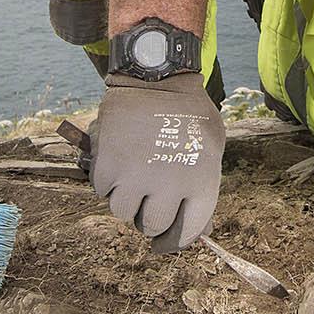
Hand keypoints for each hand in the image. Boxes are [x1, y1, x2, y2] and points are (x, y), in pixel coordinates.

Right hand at [88, 72, 224, 252]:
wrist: (155, 76)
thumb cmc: (189, 112)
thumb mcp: (211, 147)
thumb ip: (204, 189)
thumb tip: (199, 232)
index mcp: (202, 183)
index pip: (187, 232)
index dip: (175, 237)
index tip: (166, 237)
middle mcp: (169, 185)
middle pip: (152, 225)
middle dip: (149, 215)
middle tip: (148, 198)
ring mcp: (136, 176)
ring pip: (123, 212)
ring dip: (126, 198)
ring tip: (133, 174)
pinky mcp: (108, 165)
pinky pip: (102, 191)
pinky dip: (107, 180)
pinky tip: (119, 160)